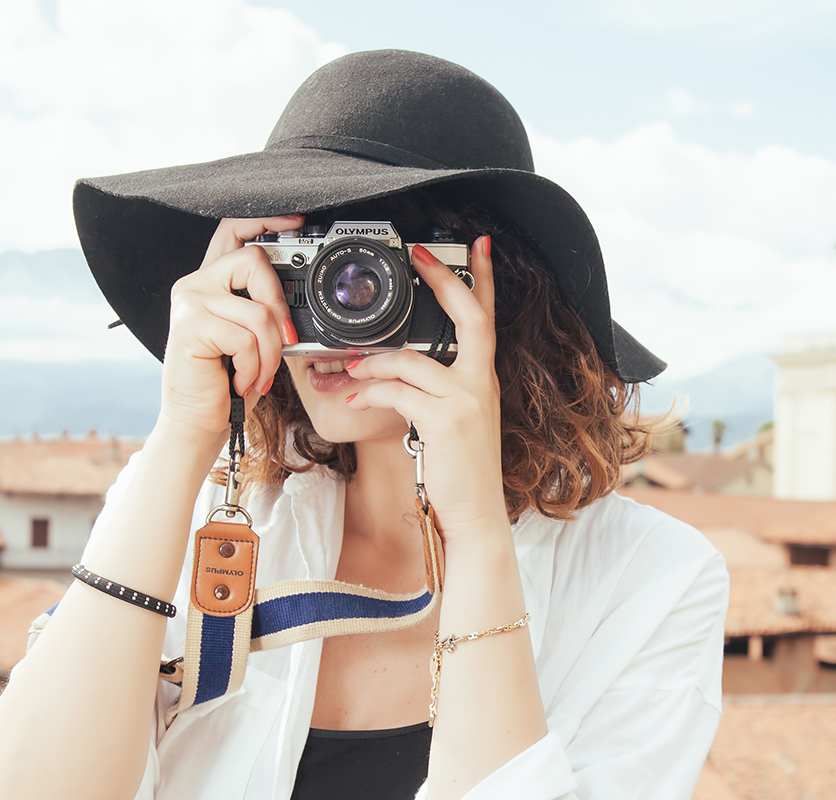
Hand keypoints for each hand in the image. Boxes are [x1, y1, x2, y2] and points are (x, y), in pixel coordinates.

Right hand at [159, 216, 302, 445]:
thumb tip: (299, 299)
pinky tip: (239, 379)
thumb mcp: (253, 338)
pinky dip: (253, 366)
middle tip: (282, 340)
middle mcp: (196, 283)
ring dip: (269, 353)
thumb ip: (265, 309)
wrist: (199, 420)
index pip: (233, 231)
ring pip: (257, 311)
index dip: (264, 220)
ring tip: (258, 374)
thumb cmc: (227, 381)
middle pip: (253, 260)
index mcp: (212, 282)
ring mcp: (190, 302)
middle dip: (279, 305)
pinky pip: (245, 338)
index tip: (295, 221)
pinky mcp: (190, 326)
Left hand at [343, 236, 507, 538]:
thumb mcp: (454, 423)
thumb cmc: (460, 473)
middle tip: (419, 255)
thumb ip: (436, 391)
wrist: (475, 517)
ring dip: (372, 362)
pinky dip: (369, 391)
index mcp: (483, 380)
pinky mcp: (445, 420)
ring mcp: (466, 400)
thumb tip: (395, 370)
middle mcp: (481, 384)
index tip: (476, 246)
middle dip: (444, 280)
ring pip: (411, 360)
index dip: (482, 280)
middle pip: (470, 317)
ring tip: (348, 369)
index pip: (487, 318)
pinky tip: (352, 397)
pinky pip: (398, 392)